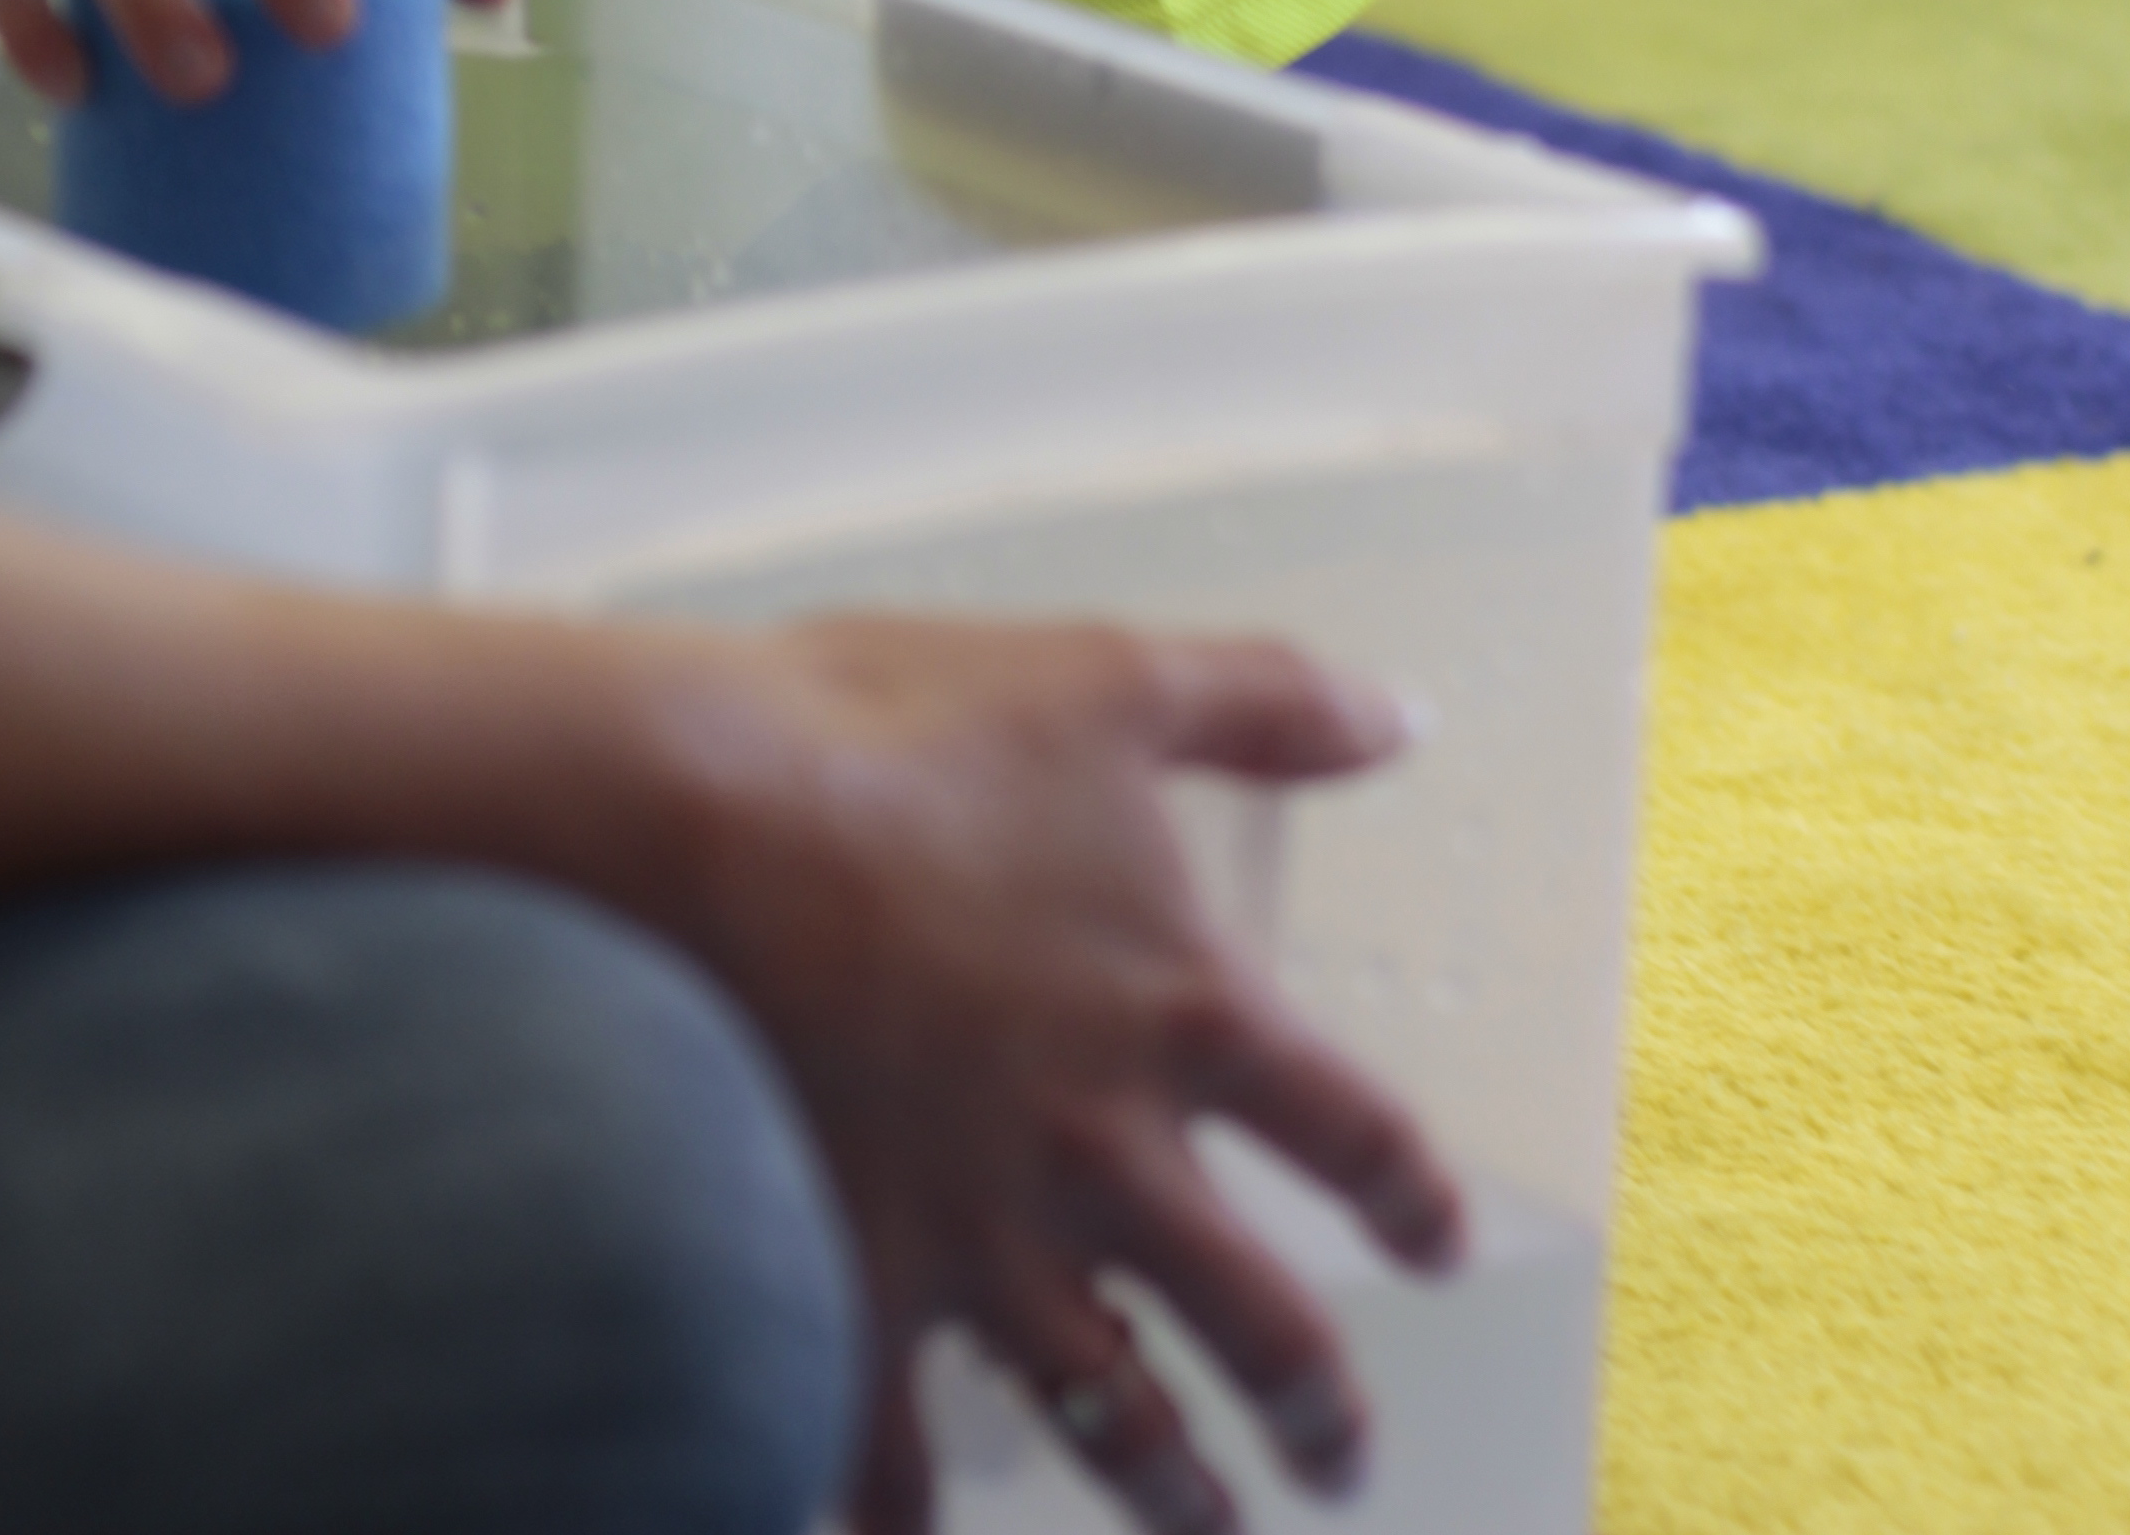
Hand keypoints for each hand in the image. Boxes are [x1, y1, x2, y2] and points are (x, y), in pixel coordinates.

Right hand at [660, 616, 1463, 1531]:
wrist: (691, 830)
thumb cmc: (895, 745)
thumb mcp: (1107, 680)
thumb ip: (1265, 703)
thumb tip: (1400, 715)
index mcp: (1181, 1013)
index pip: (1349, 1132)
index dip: (1409, 1195)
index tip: (1437, 1244)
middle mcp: (1105, 1158)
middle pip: (1260, 1322)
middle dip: (1315, 1406)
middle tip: (1339, 1456)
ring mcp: (980, 1242)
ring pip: (1114, 1413)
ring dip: (1171, 1483)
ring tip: (1203, 1520)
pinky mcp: (850, 1285)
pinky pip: (894, 1450)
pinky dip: (909, 1508)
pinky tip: (912, 1533)